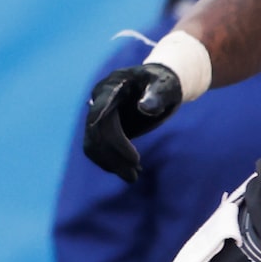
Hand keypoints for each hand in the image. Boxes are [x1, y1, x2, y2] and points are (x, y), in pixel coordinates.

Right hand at [84, 63, 183, 182]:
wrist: (161, 86)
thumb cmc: (165, 83)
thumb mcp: (166, 87)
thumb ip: (156, 95)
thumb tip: (144, 108)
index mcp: (113, 86)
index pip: (101, 104)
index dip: (100, 123)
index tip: (104, 142)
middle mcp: (100, 100)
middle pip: (97, 130)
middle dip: (113, 153)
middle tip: (134, 174)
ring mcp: (100, 115)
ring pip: (93, 143)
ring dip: (109, 162)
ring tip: (132, 178)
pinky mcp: (105, 128)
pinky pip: (100, 148)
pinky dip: (111, 162)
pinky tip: (130, 172)